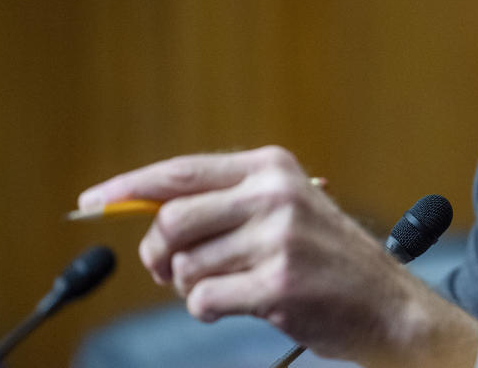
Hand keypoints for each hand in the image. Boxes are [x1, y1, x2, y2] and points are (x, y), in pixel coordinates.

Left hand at [77, 146, 477, 366]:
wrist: (386, 301)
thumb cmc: (325, 257)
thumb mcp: (282, 208)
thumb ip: (221, 202)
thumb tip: (141, 212)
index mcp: (271, 167)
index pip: (180, 172)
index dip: (129, 187)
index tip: (91, 202)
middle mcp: (273, 193)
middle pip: (171, 221)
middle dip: (158, 254)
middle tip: (169, 271)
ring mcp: (279, 237)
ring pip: (184, 267)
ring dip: (193, 287)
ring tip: (234, 285)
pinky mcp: (279, 282)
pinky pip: (203, 301)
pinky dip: (210, 310)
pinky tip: (245, 303)